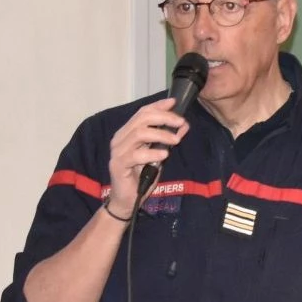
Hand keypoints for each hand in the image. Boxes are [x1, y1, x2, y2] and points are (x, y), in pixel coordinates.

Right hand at [105, 97, 189, 214]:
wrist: (128, 199)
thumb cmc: (142, 176)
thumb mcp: (159, 155)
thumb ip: (168, 140)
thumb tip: (183, 125)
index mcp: (128, 133)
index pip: (142, 113)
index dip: (158, 106)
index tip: (174, 102)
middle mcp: (120, 139)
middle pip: (141, 119)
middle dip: (164, 118)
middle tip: (181, 122)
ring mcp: (118, 151)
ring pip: (139, 134)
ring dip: (161, 135)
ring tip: (176, 140)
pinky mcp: (118, 165)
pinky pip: (136, 155)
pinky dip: (152, 153)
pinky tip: (164, 155)